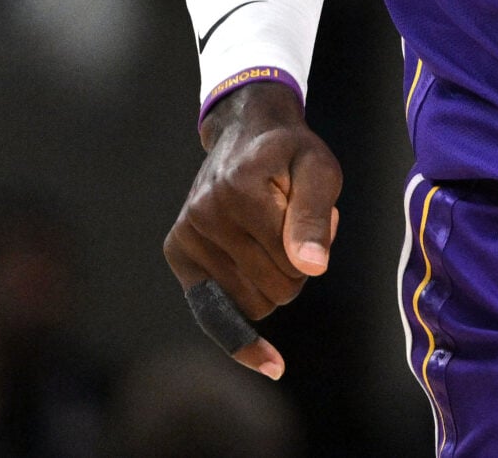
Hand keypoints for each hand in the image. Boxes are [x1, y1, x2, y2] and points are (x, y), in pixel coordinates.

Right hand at [163, 82, 341, 377]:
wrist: (245, 134)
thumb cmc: (291, 154)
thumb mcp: (319, 170)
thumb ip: (314, 217)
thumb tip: (311, 267)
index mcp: (240, 192)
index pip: (294, 263)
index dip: (314, 249)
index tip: (318, 215)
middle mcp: (205, 216)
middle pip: (275, 289)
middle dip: (296, 268)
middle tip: (294, 226)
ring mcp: (187, 236)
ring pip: (251, 304)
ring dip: (273, 282)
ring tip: (273, 239)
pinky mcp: (178, 253)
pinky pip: (214, 314)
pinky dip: (241, 337)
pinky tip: (268, 362)